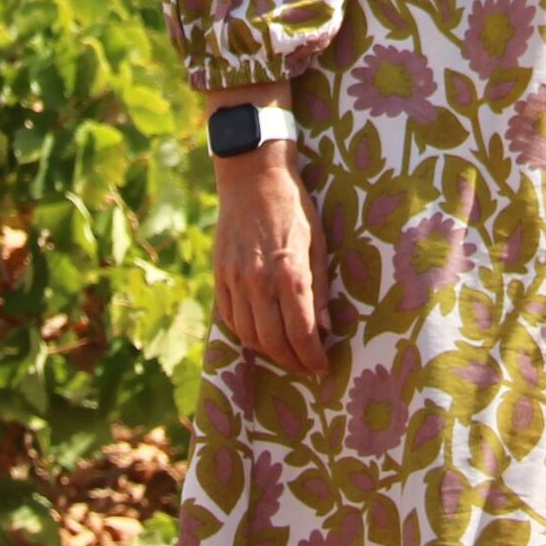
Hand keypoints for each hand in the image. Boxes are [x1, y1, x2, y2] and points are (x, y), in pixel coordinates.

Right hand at [212, 143, 330, 376]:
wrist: (252, 177)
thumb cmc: (293, 208)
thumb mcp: (318, 244)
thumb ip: (319, 288)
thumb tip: (325, 329)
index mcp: (289, 272)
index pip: (301, 333)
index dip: (312, 357)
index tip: (322, 366)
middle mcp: (259, 281)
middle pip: (273, 342)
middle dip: (292, 362)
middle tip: (306, 367)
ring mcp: (235, 279)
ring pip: (248, 335)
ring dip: (268, 352)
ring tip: (285, 353)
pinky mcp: (220, 275)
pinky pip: (229, 317)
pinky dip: (245, 334)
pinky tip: (260, 334)